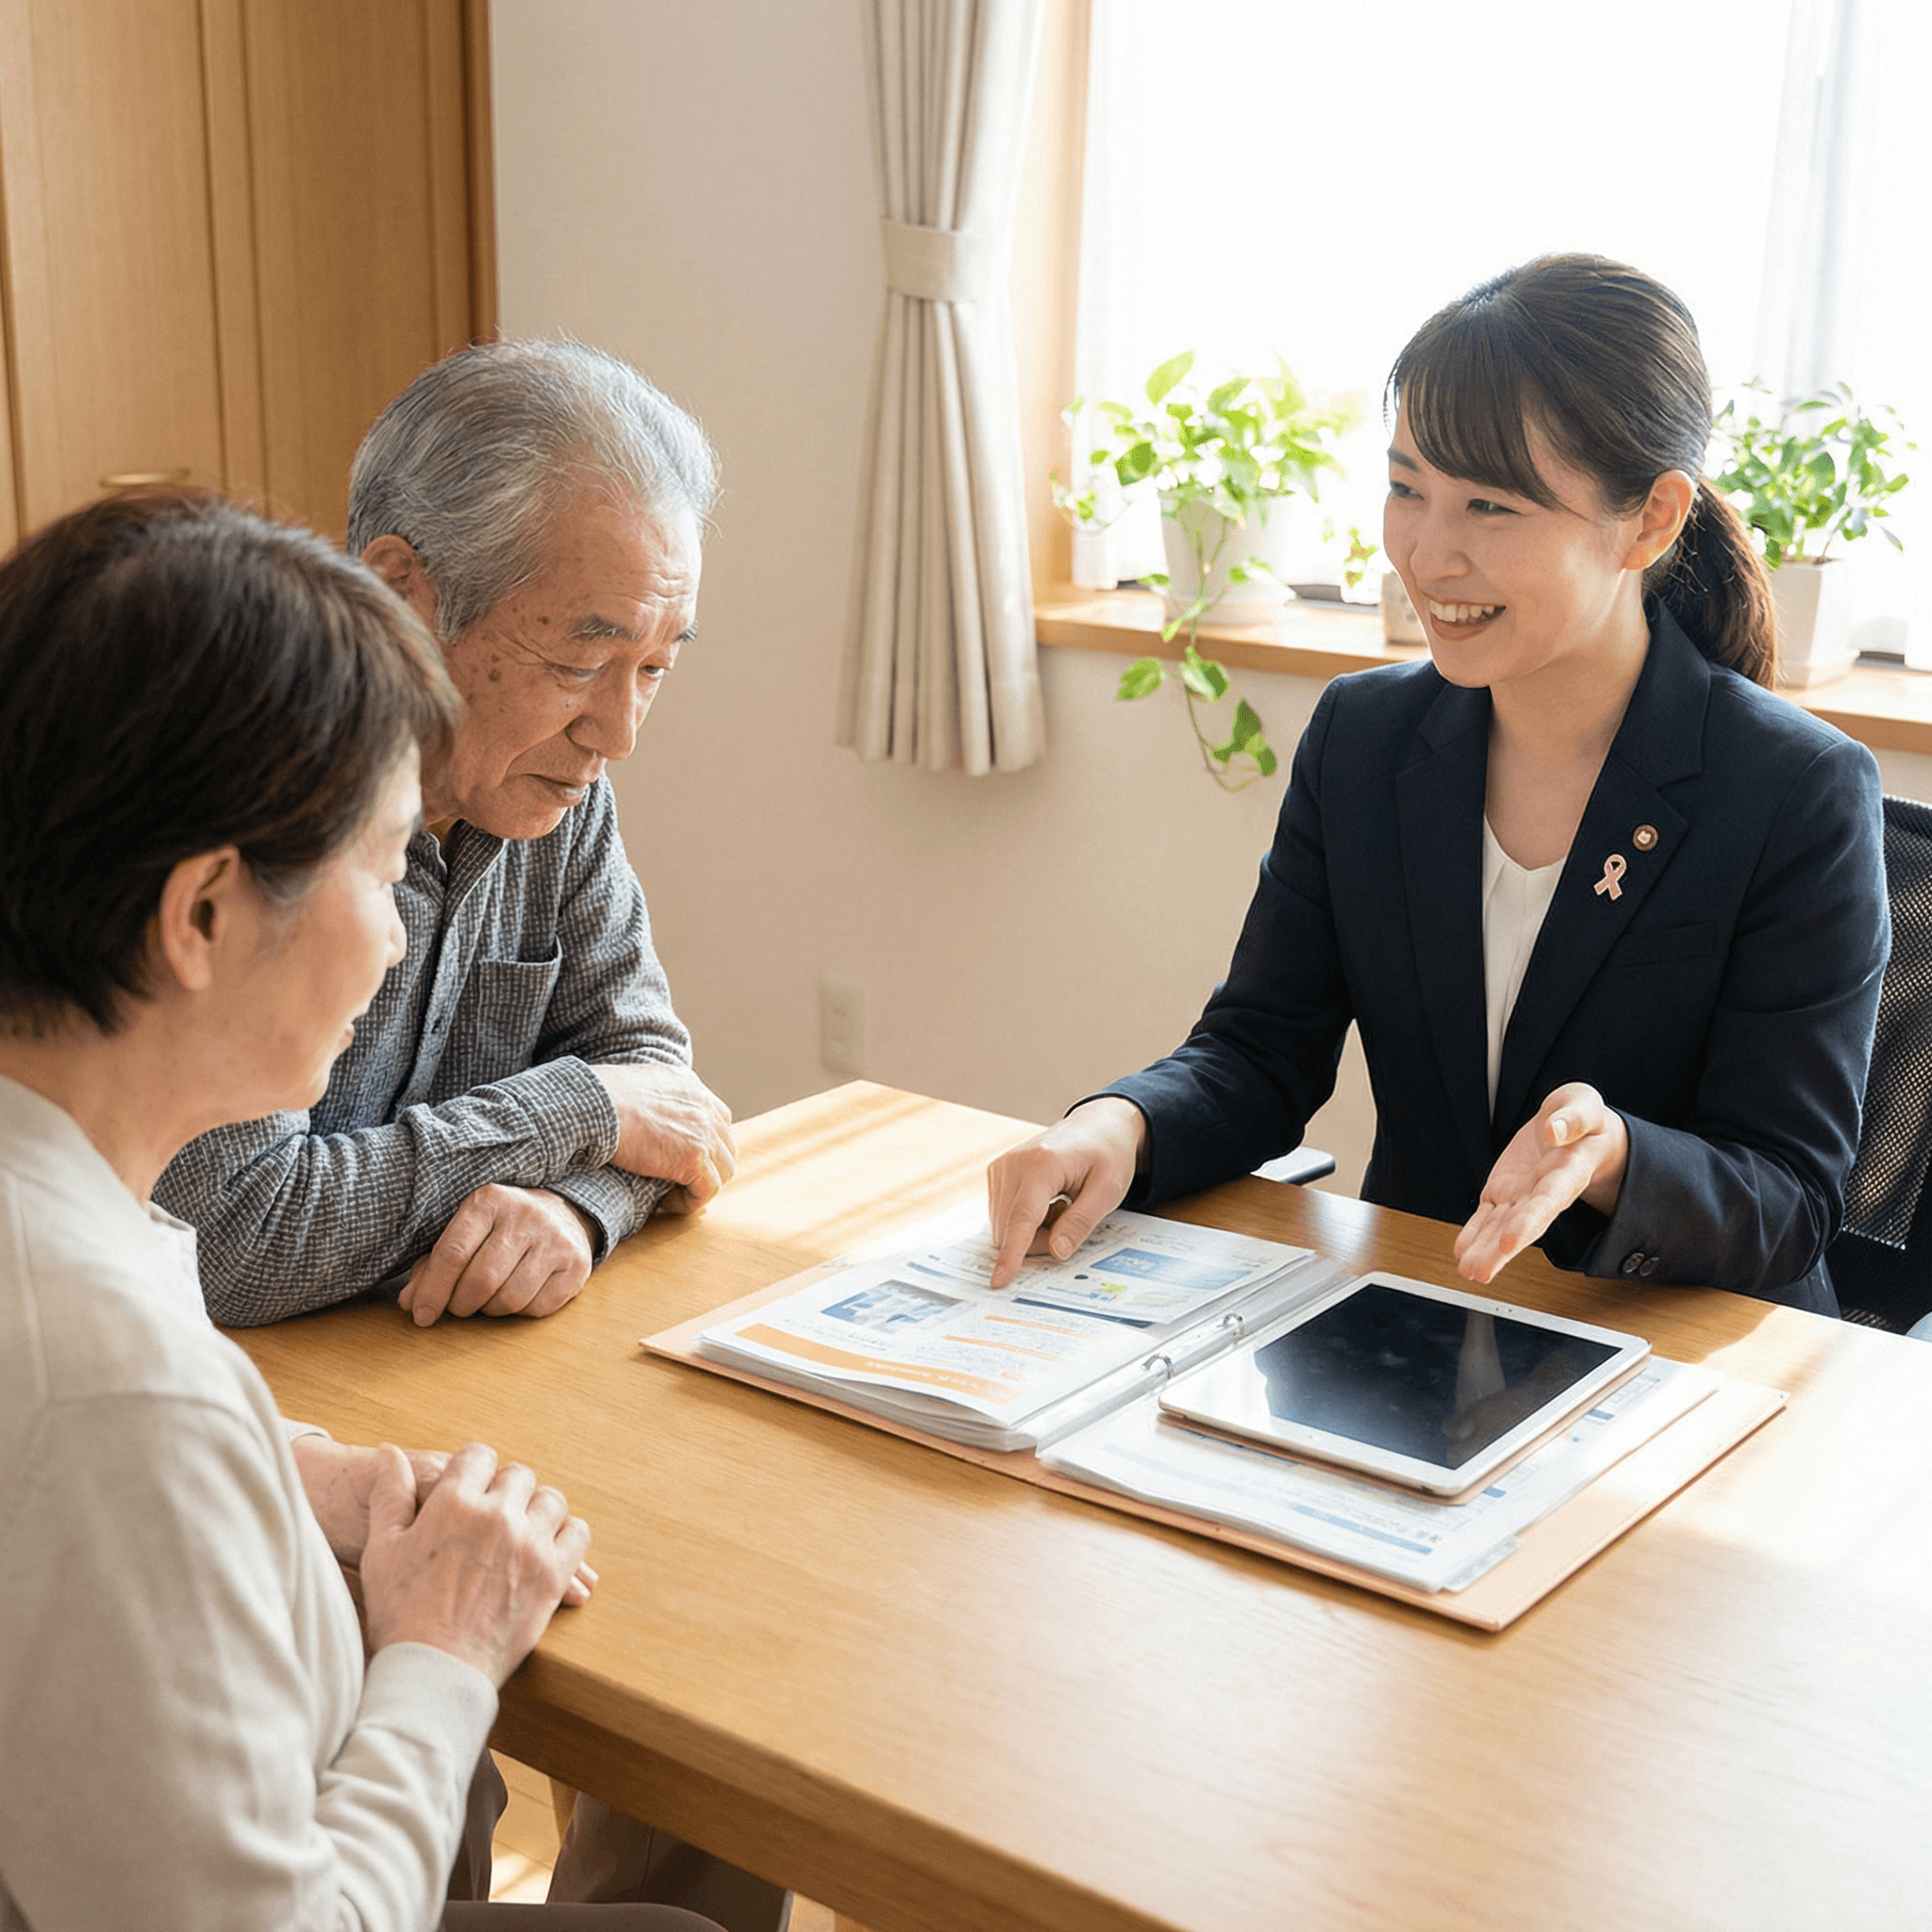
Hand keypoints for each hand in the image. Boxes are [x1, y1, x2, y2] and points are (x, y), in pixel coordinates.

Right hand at [293, 1435, 595, 1604]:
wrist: (431, 1673)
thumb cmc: (399, 1614)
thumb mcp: (381, 1549)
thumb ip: (390, 1493)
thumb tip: (390, 1452)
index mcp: (453, 1504)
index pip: (479, 1456)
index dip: (474, 1471)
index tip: (472, 1490)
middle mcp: (496, 1516)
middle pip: (518, 1476)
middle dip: (505, 1491)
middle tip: (494, 1518)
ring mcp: (529, 1544)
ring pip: (550, 1500)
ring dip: (537, 1511)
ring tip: (520, 1533)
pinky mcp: (552, 1575)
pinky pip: (577, 1533)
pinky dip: (566, 1536)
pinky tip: (547, 1548)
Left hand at [400, 1184, 595, 1326]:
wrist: (562, 1215)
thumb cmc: (500, 1230)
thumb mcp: (466, 1234)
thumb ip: (432, 1266)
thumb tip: (410, 1303)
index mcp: (489, 1201)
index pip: (453, 1253)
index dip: (433, 1290)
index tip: (422, 1315)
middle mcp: (526, 1216)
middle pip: (480, 1280)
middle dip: (462, 1304)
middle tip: (460, 1306)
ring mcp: (555, 1240)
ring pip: (510, 1299)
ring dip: (491, 1309)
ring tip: (489, 1298)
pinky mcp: (577, 1265)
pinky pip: (538, 1307)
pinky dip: (521, 1312)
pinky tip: (519, 1295)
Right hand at [592, 1062, 736, 1207]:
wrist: (590, 1107)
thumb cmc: (593, 1100)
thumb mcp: (631, 1086)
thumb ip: (650, 1099)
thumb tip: (640, 1117)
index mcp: (688, 1084)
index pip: (716, 1118)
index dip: (704, 1143)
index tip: (678, 1160)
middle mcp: (703, 1104)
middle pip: (726, 1145)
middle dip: (708, 1167)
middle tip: (678, 1182)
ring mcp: (703, 1130)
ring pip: (723, 1170)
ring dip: (700, 1186)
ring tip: (670, 1195)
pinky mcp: (694, 1156)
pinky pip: (708, 1190)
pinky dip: (689, 1202)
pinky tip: (664, 1204)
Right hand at [985, 1098, 1146, 1289]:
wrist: (1098, 1125)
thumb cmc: (1107, 1154)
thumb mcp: (1108, 1190)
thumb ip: (1081, 1222)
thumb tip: (1056, 1252)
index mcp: (1043, 1164)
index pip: (1023, 1218)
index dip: (1012, 1253)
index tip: (999, 1280)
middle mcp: (1014, 1163)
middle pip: (1012, 1229)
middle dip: (1041, 1240)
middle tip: (1071, 1219)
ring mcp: (1001, 1166)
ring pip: (1004, 1227)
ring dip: (1033, 1231)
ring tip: (1061, 1205)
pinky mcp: (996, 1172)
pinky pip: (1003, 1217)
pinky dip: (1025, 1220)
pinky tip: (1046, 1202)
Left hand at [1456, 1082, 1628, 1284]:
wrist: (1572, 1128)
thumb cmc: (1583, 1118)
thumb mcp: (1584, 1104)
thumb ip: (1574, 1117)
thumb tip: (1554, 1131)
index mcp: (1569, 1171)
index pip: (1548, 1200)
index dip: (1530, 1221)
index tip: (1512, 1242)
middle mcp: (1544, 1191)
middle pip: (1522, 1223)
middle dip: (1500, 1249)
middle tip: (1481, 1271)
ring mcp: (1522, 1194)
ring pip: (1501, 1225)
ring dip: (1484, 1249)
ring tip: (1466, 1270)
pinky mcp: (1503, 1191)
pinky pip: (1487, 1216)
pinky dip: (1474, 1233)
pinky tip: (1462, 1251)